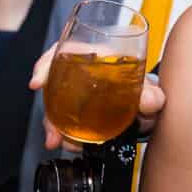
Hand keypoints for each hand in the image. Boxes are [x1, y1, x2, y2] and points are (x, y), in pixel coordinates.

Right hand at [30, 45, 168, 150]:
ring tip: (56, 140)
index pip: (71, 49)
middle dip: (47, 101)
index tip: (39, 81)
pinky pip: (61, 118)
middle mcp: (87, 71)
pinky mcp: (77, 111)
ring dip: (51, 123)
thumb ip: (153, 97)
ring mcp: (79, 92)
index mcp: (103, 57)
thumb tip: (149, 101)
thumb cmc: (145, 95)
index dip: (50, 60)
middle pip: (55, 76)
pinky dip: (58, 132)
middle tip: (49, 123)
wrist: (148, 115)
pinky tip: (61, 142)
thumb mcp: (151, 95)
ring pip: (55, 102)